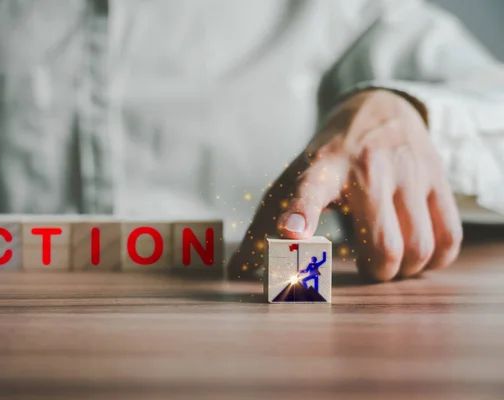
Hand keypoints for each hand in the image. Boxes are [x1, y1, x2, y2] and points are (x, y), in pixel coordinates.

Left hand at [230, 90, 462, 281]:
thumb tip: (236, 272)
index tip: (290, 233)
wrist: (380, 109)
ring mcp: (407, 170)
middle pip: (383, 247)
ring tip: (393, 259)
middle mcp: (366, 168)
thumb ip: (263, 226)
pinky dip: (436, 259)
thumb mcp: (292, 180)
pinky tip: (419, 253)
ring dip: (405, 269)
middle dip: (376, 273)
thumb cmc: (328, 158)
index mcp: (320, 170)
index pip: (308, 192)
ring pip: (419, 248)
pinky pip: (448, 237)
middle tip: (368, 265)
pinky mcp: (438, 176)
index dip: (300, 214)